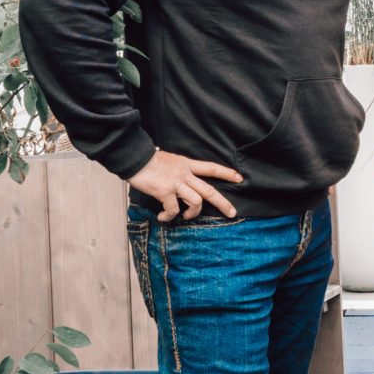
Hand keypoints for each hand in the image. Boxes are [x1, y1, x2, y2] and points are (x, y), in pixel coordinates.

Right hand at [127, 150, 241, 221]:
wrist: (133, 157)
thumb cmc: (146, 160)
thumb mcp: (168, 160)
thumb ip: (177, 170)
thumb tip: (179, 180)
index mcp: (186, 164)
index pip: (211, 167)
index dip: (226, 173)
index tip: (239, 178)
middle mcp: (184, 174)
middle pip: (209, 190)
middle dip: (223, 202)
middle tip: (232, 213)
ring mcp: (176, 183)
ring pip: (196, 201)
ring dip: (192, 213)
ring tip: (185, 216)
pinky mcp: (165, 191)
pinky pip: (173, 209)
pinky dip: (169, 216)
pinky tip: (163, 217)